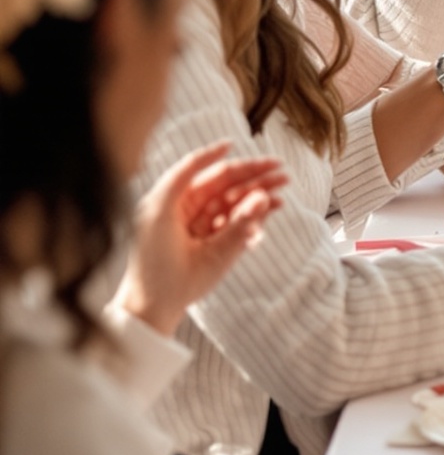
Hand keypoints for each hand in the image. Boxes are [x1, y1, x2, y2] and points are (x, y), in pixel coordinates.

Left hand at [120, 143, 287, 336]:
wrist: (150, 310)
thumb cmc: (154, 269)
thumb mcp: (190, 238)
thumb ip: (227, 219)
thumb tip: (262, 199)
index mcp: (171, 200)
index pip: (200, 172)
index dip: (215, 156)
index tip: (232, 144)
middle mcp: (184, 209)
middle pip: (223, 184)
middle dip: (252, 177)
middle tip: (280, 170)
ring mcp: (197, 227)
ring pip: (232, 203)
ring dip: (257, 196)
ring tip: (282, 191)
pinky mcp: (208, 245)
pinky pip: (233, 224)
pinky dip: (251, 217)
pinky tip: (271, 209)